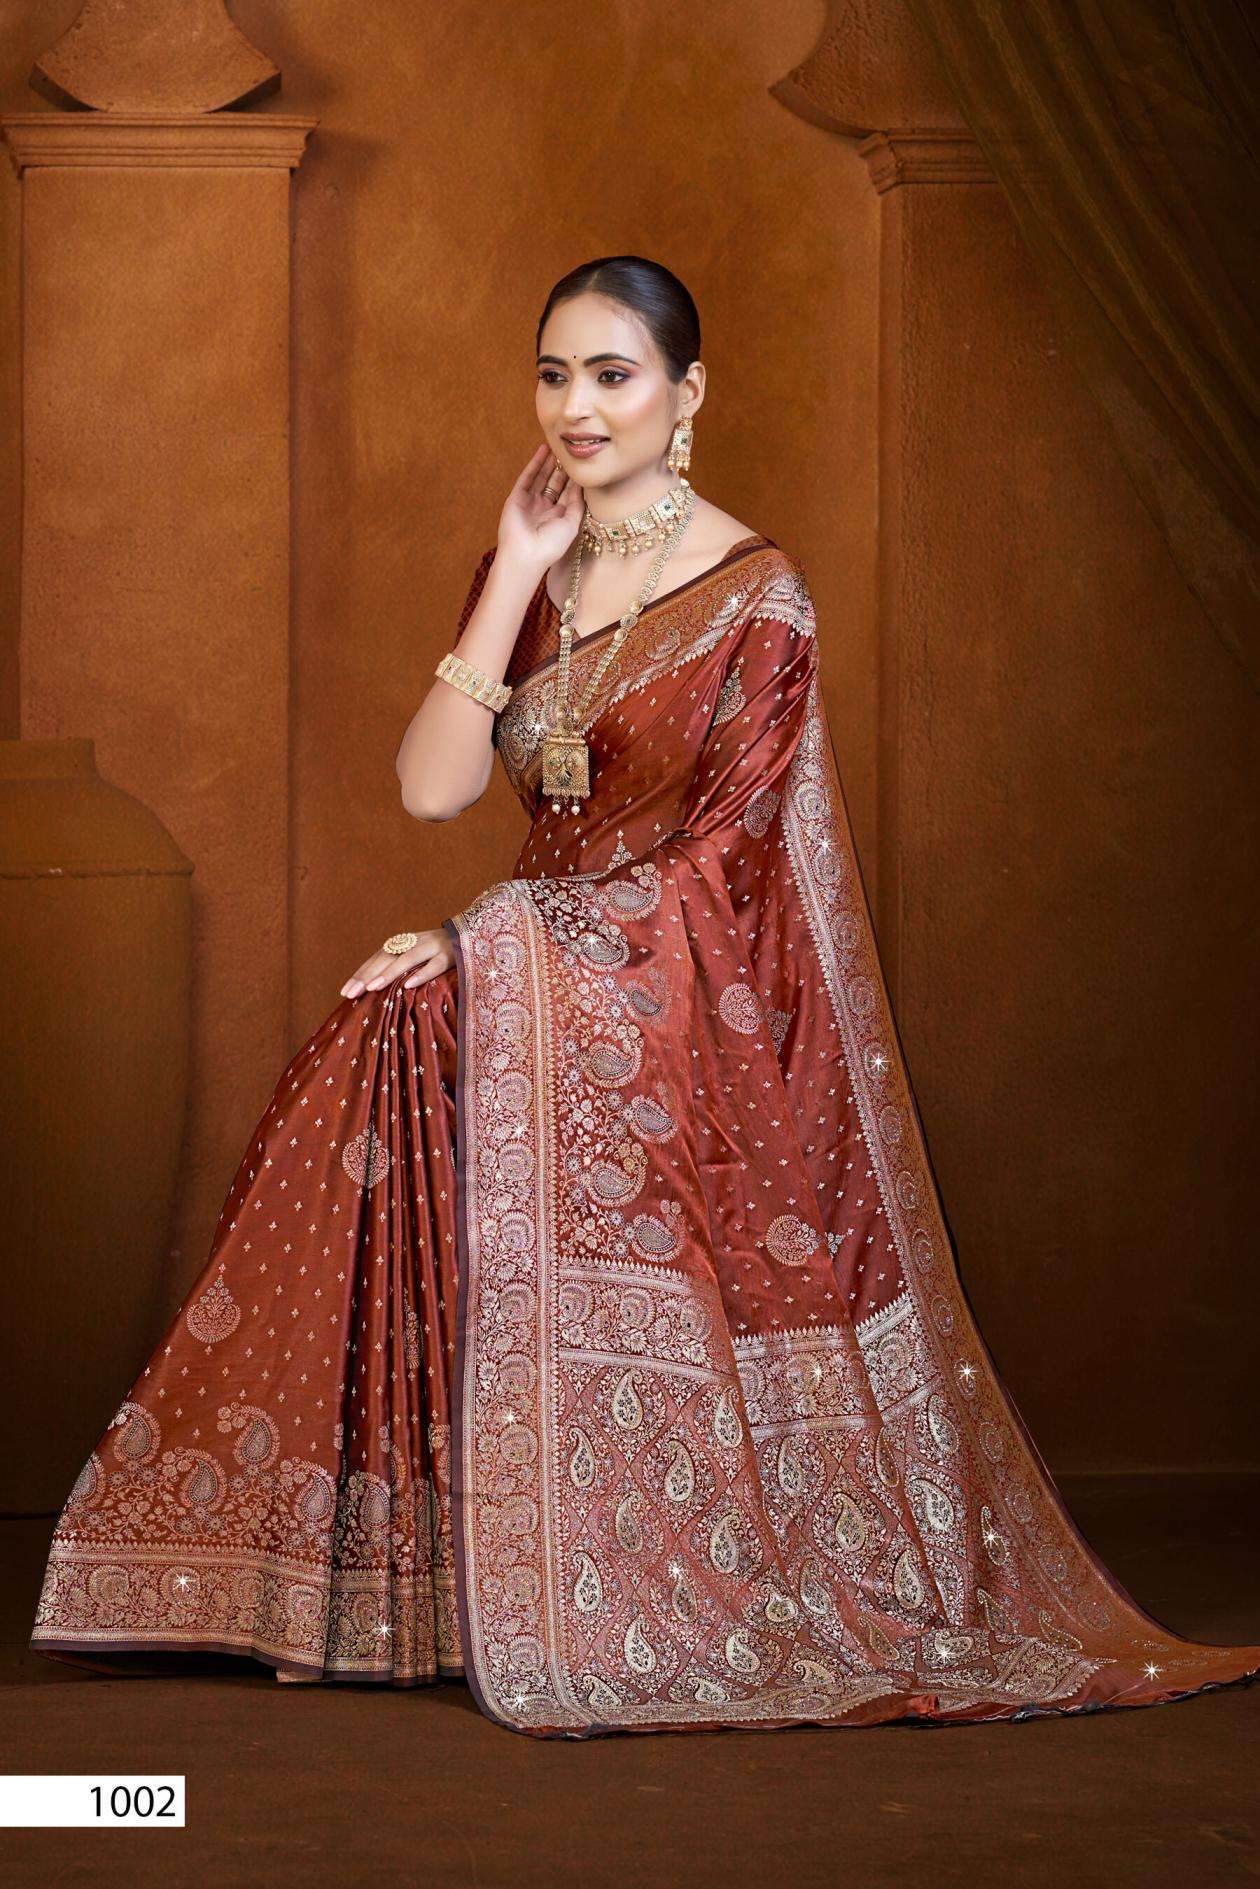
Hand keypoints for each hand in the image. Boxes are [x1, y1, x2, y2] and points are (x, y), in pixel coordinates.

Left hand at [340, 926, 454, 998]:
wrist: (476, 932)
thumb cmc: (446, 952)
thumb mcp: (421, 957)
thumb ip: (403, 967)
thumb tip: (379, 989)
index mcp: (405, 943)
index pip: (377, 958)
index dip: (360, 973)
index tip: (344, 992)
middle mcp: (416, 941)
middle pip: (386, 957)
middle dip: (366, 975)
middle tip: (349, 994)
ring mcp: (434, 946)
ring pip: (408, 959)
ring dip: (389, 973)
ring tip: (372, 987)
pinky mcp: (452, 954)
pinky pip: (435, 965)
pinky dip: (422, 973)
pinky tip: (409, 985)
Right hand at [496, 443, 583, 573]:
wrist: (525, 555)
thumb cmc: (551, 546)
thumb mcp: (572, 524)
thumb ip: (577, 504)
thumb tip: (582, 484)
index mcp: (559, 518)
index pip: (569, 493)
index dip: (575, 479)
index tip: (584, 463)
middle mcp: (545, 509)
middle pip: (556, 483)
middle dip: (563, 468)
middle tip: (571, 450)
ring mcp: (530, 503)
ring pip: (542, 478)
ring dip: (549, 462)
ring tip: (558, 445)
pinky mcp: (517, 498)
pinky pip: (527, 477)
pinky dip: (535, 463)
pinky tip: (543, 450)